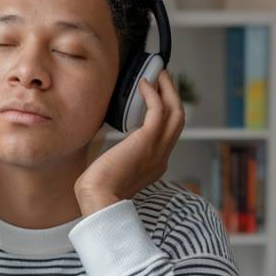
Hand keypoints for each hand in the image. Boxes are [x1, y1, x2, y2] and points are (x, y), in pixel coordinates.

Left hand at [74, 70, 184, 214]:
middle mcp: (161, 157)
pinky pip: (159, 110)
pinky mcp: (148, 141)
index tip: (156, 97)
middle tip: (164, 78)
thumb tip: (101, 139)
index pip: (166, 135)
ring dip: (169, 91)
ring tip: (159, 74)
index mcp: (154, 165)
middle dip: (173, 97)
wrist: (99, 200)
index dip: (164, 114)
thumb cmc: (97, 190)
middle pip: (177, 120)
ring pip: (175, 113)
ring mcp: (158, 149)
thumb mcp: (111, 170)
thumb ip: (113, 155)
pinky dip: (153, 94)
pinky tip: (143, 84)